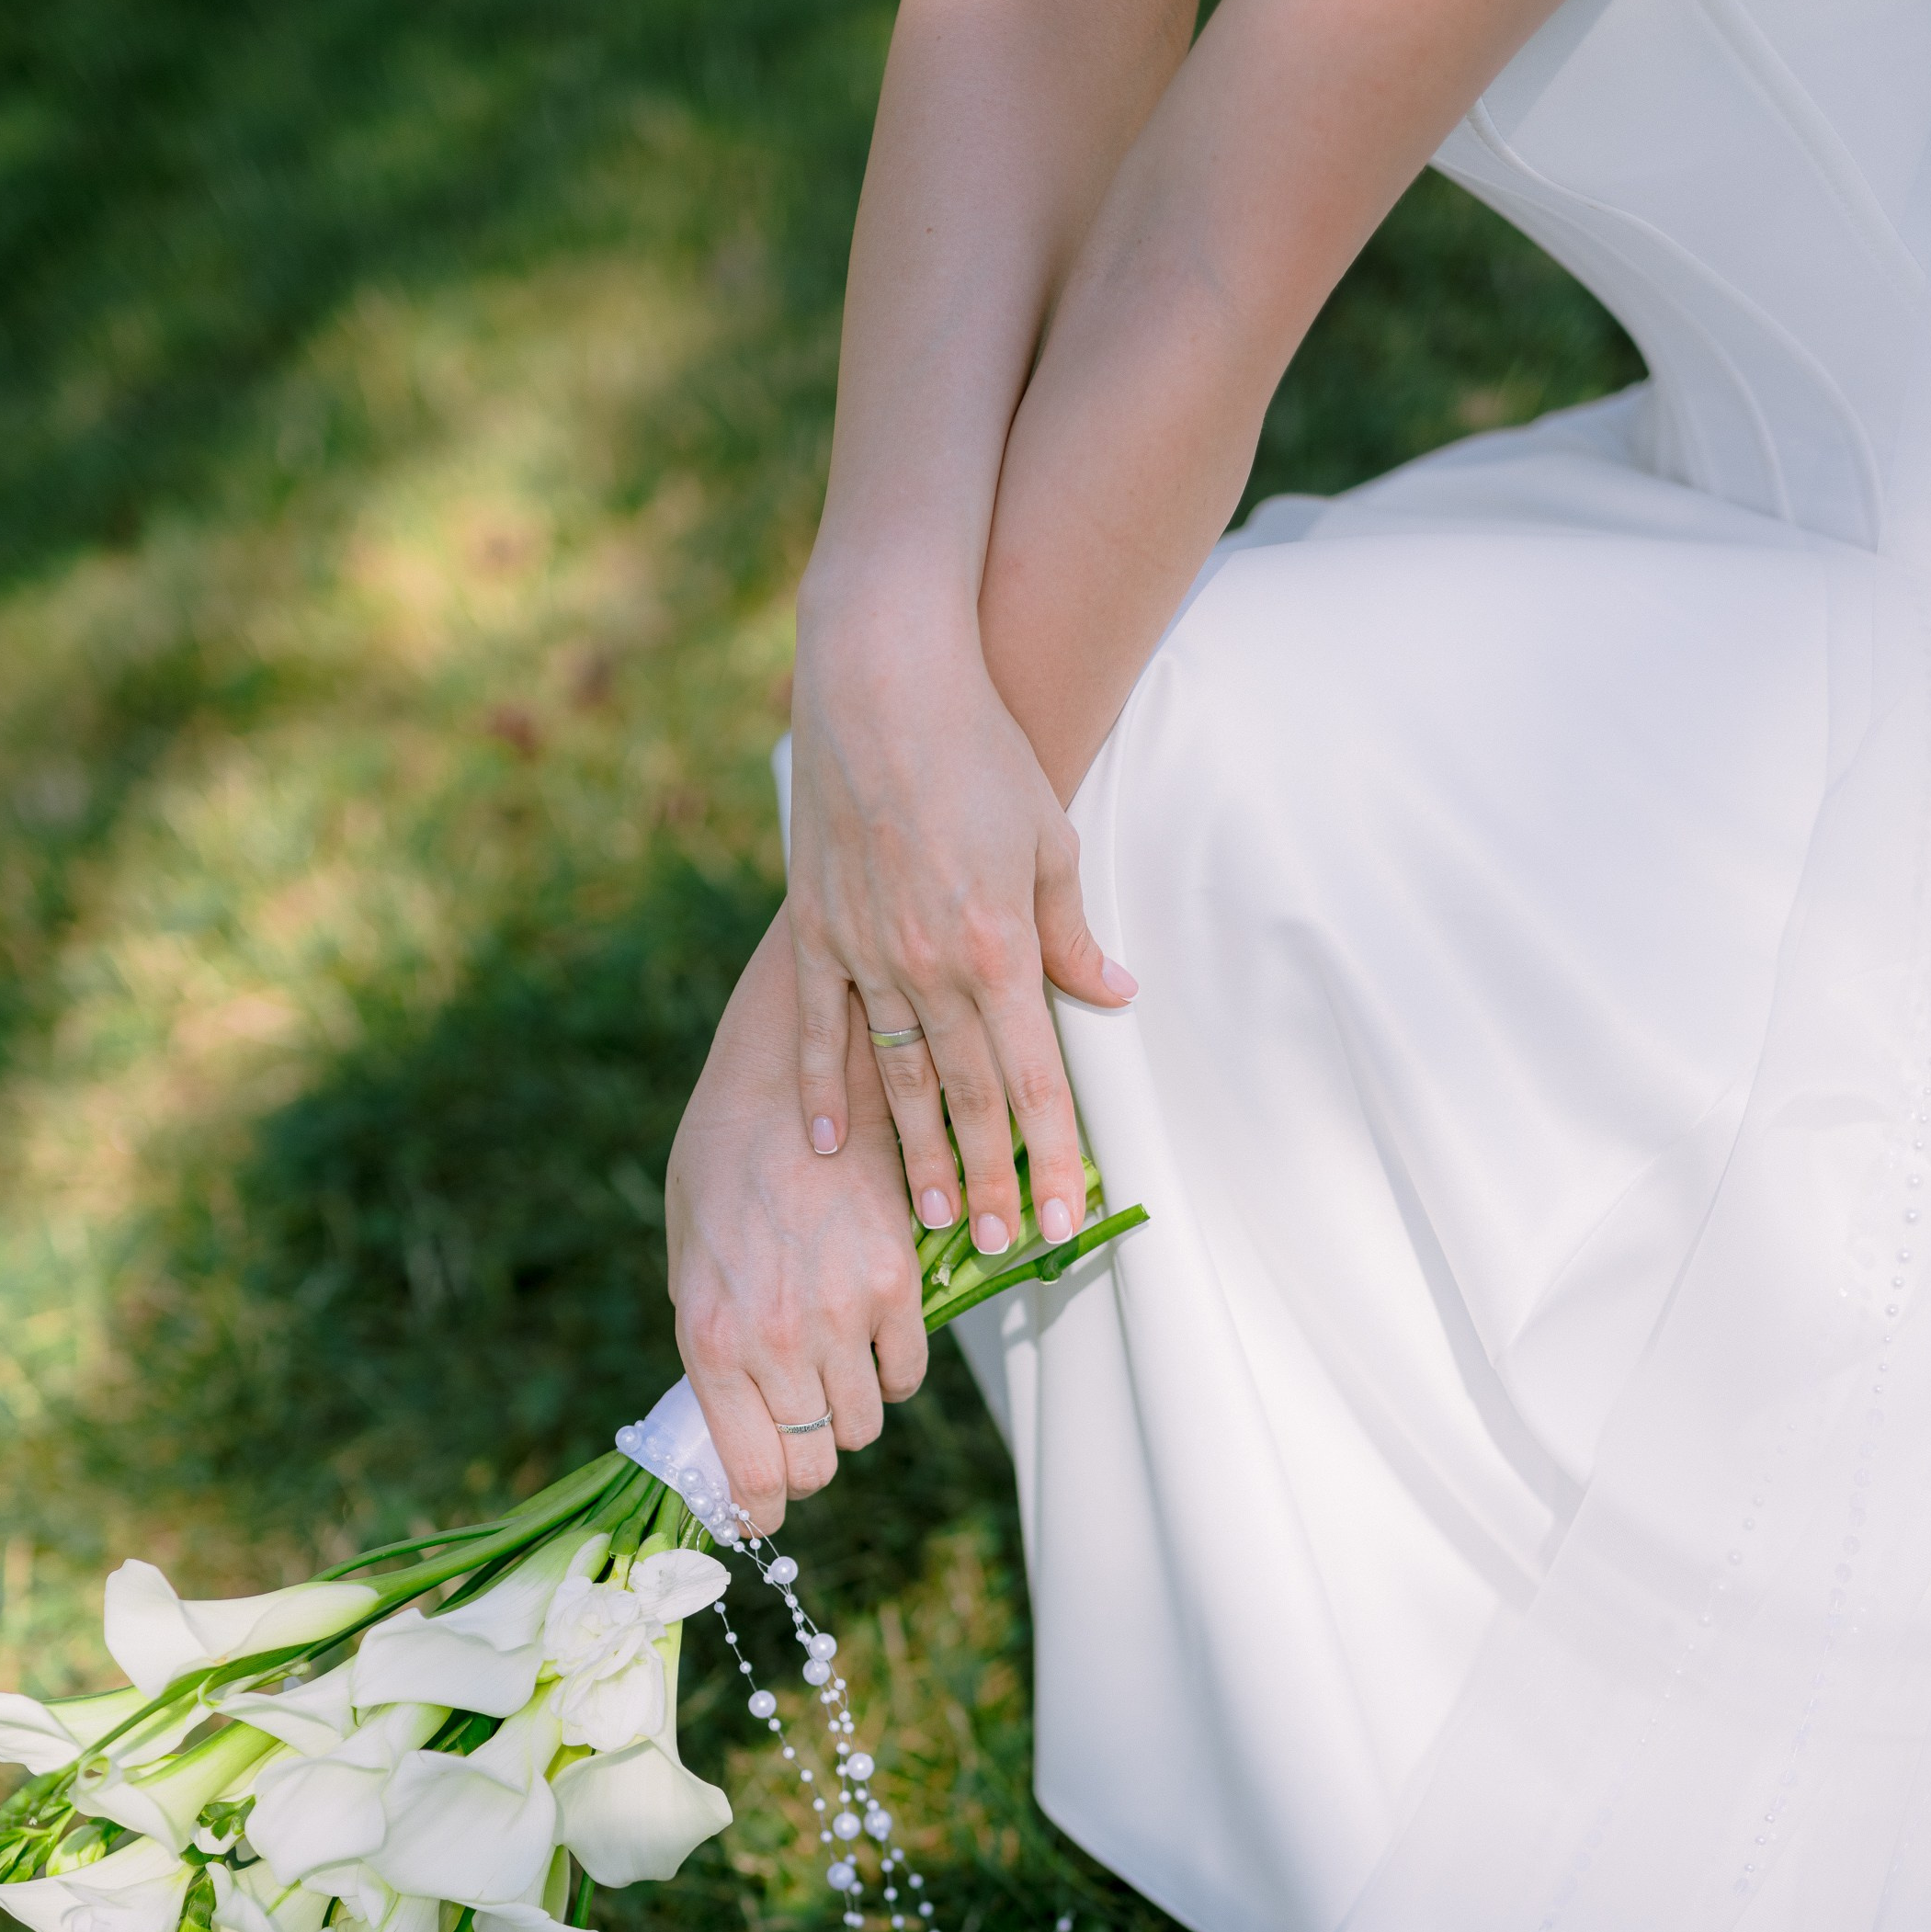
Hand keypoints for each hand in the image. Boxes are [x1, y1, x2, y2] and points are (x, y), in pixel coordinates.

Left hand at [667, 909, 926, 1533]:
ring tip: (833, 1370)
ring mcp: (842, 1316)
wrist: (788, 1076)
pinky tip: (871, 1335)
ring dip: (850, 1412)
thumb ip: (707, 1340)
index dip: (762, 1510)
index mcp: (707, 1339)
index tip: (764, 1513)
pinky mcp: (897, 1285)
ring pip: (866, 1423)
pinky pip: (908, 1371)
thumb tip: (724, 1416)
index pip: (753, 1476)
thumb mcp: (685, 1257)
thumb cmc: (723, 1161)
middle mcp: (775, 1341)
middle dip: (807, 1461)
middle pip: (816, 1462)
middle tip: (800, 1436)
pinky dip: (893, 1371)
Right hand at [784, 579, 1136, 1259]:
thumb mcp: (1051, 840)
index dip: (1054, 1159)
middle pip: (970, 1100)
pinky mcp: (817, 933)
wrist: (882, 680)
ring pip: (895, 1082)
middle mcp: (931, 968)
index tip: (1064, 1221)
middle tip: (998, 1251)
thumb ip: (1072, 933)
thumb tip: (1113, 998)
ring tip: (929, 1221)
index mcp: (999, 950)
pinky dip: (824, 1092)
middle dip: (989, 1182)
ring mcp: (865, 956)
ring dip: (914, 1156)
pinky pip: (821, 1031)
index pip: (1038, 1083)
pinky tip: (828, 1148)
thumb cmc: (981, 748)